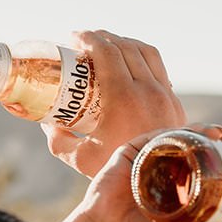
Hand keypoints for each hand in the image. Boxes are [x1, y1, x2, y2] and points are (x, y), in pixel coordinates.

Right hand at [38, 29, 185, 177]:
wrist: (160, 183)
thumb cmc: (119, 172)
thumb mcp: (81, 159)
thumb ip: (58, 141)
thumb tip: (46, 123)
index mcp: (124, 98)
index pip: (107, 52)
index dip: (88, 38)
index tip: (72, 38)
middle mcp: (148, 91)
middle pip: (125, 47)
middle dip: (103, 37)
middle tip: (85, 41)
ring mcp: (166, 95)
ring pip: (147, 52)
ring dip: (125, 43)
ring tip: (107, 46)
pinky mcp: (175, 103)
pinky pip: (159, 68)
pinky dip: (143, 58)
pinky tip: (132, 64)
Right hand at [49, 130, 221, 221]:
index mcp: (182, 184)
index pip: (213, 163)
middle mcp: (169, 167)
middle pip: (201, 146)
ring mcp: (152, 156)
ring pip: (183, 136)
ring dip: (205, 130)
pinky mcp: (134, 149)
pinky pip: (158, 135)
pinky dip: (177, 131)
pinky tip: (195, 132)